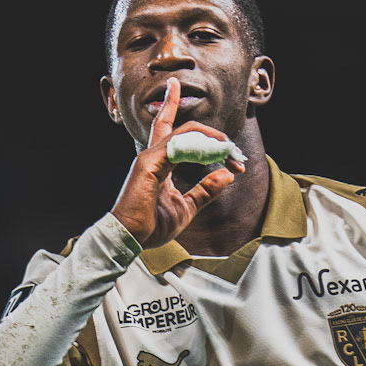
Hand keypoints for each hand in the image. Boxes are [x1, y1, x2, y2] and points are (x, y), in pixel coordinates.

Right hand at [110, 79, 241, 245]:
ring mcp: (150, 157)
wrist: (130, 238)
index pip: (178, 133)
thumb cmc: (152, 226)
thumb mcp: (186, 208)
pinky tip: (216, 155)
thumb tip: (227, 175)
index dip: (208, 140)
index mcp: (161, 163)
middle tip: (235, 152)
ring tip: (230, 153)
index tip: (233, 159)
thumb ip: (205, 191)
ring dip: (212, 141)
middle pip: (184, 127)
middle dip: (213, 135)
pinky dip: (200, 148)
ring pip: (186, 133)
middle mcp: (154, 155)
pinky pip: (178, 146)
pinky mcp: (148, 164)